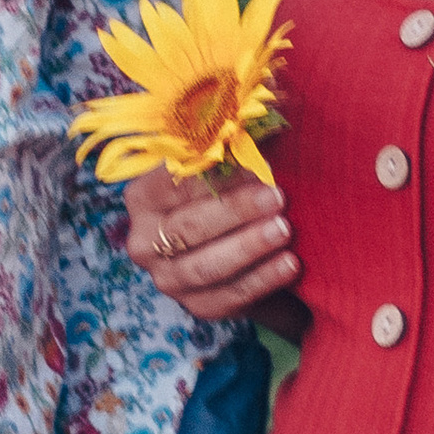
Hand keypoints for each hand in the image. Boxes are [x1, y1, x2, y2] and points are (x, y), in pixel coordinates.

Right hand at [122, 163, 300, 324]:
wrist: (237, 247)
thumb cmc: (229, 193)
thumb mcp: (224, 168)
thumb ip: (233, 151)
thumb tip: (259, 127)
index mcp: (143, 198)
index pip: (175, 184)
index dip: (215, 175)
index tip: (255, 166)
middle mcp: (144, 241)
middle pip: (188, 227)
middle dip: (236, 211)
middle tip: (277, 197)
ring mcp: (166, 278)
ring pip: (206, 266)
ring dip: (248, 247)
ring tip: (285, 230)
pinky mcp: (196, 305)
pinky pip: (229, 295)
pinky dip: (262, 280)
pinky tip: (290, 263)